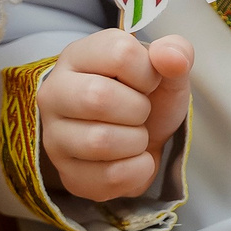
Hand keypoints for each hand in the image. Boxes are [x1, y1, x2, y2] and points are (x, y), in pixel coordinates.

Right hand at [39, 30, 193, 203]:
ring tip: (136, 134)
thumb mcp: (167, 69)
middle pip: (98, 97)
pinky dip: (136, 170)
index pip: (119, 54)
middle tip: (141, 112)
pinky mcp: (66, 173)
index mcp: (79, 55)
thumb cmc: (148, 96)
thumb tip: (171, 56)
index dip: (147, 73)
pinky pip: (108, 177)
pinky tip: (133, 158)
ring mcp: (53, 136)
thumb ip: (176, 53)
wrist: (145, 139)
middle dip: (138, 109)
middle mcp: (54, 93)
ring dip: (137, 141)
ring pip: (99, 141)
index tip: (148, 82)